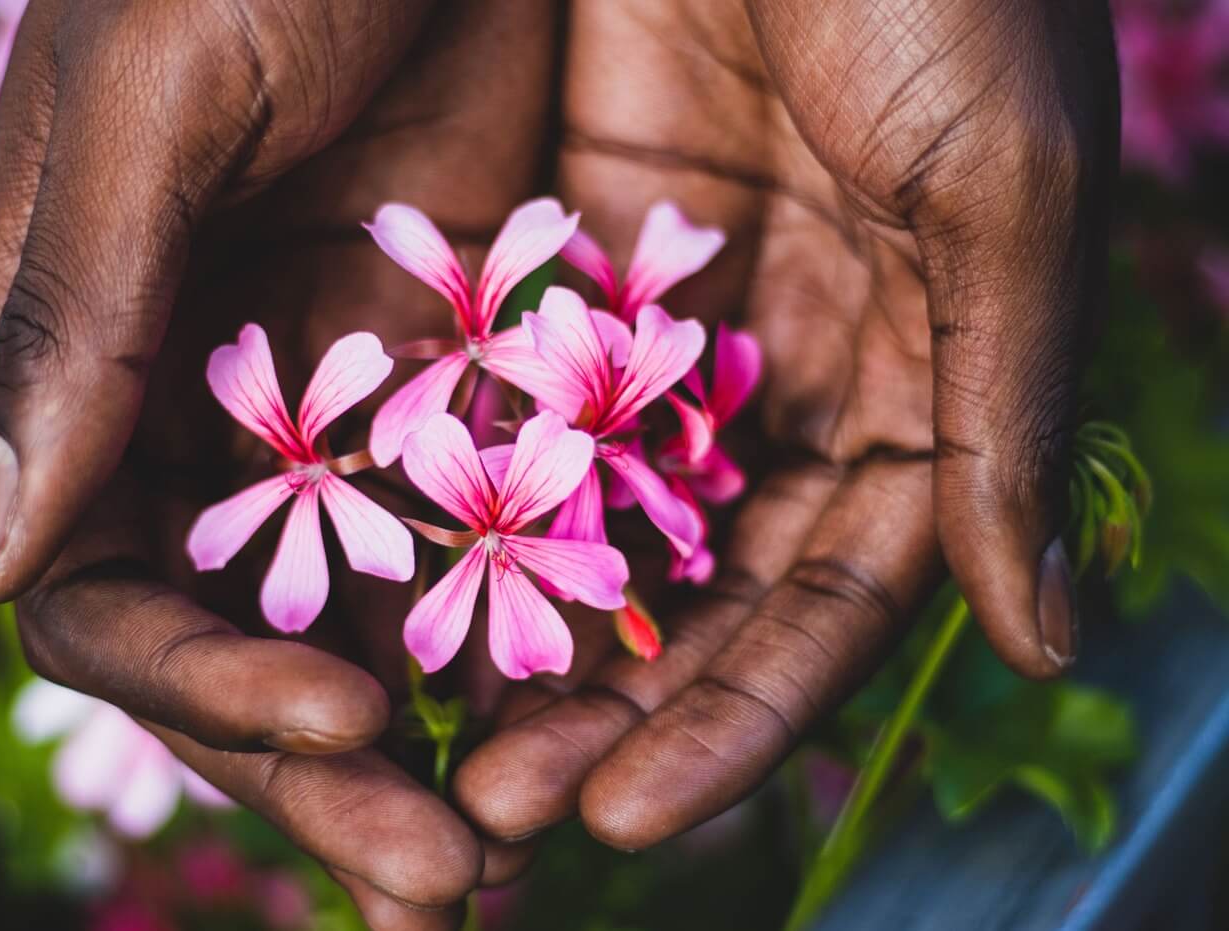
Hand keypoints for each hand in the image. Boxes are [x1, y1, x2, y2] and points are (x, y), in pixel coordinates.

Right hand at [0, 0, 563, 925]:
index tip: (351, 730)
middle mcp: (218, 421)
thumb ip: (74, 323)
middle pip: (254, 646)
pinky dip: (539, 630)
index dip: (207, 685)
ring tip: (532, 851)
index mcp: (102, 374)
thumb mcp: (152, 101)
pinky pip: (499, 537)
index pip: (114, 589)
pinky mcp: (476, 382)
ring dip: (450, 741)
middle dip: (335, 776)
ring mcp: (354, 413)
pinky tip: (608, 709)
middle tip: (456, 887)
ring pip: (381, 620)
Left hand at [454, 0, 1118, 853]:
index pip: (825, 600)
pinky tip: (380, 566)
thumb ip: (1006, 415)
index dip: (738, 718)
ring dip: (515, 618)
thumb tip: (1046, 635)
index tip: (634, 819)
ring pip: (588, 508)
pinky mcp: (573, 251)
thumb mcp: (1002, 192)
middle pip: (692, 584)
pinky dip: (456, 478)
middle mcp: (790, 376)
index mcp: (915, 388)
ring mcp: (674, 323)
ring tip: (422, 729)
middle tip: (496, 807)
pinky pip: (510, 389)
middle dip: (606, 699)